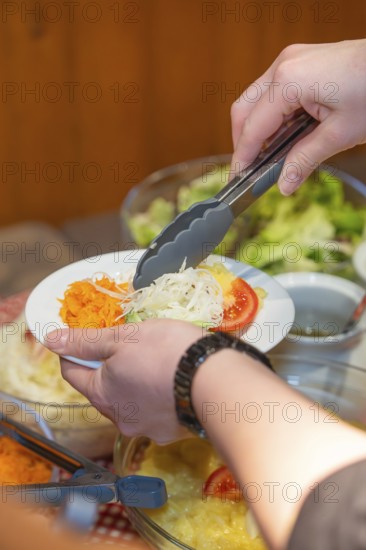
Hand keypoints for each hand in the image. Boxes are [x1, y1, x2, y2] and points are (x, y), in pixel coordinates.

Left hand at [45, 319, 203, 442]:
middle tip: (129, 346)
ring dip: (134, 384)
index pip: (73, 372)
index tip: (86, 337)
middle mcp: (118, 418)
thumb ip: (86, 341)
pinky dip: (157, 397)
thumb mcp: (123, 337)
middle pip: (102, 389)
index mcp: (102, 394)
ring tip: (156, 364)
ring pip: (130, 401)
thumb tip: (50, 340)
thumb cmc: (166, 351)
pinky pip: (155, 411)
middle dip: (109, 368)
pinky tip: (172, 382)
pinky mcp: (170, 433)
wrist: (215, 380)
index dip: (74, 352)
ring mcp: (146, 429)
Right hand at [231, 39, 365, 194]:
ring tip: (270, 157)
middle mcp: (283, 66)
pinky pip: (272, 92)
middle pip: (244, 110)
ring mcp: (291, 60)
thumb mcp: (340, 134)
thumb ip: (305, 160)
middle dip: (244, 142)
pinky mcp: (300, 62)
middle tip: (251, 170)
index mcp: (288, 81)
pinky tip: (284, 136)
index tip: (238, 178)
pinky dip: (272, 116)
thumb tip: (283, 185)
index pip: (252, 128)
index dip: (243, 156)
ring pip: (256, 101)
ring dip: (258, 129)